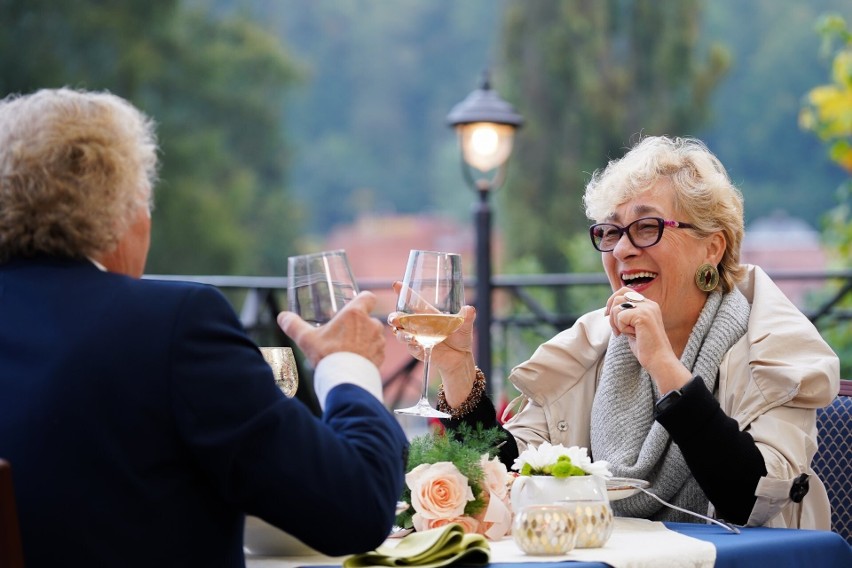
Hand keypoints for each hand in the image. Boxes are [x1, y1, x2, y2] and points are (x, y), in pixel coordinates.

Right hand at [277, 291, 384, 367]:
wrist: (345, 381)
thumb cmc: (327, 356)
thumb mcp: (306, 339)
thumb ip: (294, 326)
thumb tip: (282, 316)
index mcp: (355, 314)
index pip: (368, 297)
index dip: (362, 300)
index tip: (354, 307)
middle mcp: (371, 324)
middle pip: (368, 317)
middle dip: (358, 324)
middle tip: (344, 334)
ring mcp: (378, 340)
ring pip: (374, 334)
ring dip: (365, 338)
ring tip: (349, 349)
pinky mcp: (382, 355)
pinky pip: (377, 350)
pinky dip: (370, 353)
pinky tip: (357, 360)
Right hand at [388, 281, 477, 406]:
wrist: (460, 358)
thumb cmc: (461, 338)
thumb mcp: (464, 326)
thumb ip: (466, 318)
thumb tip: (469, 309)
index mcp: (428, 314)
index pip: (413, 301)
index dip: (404, 293)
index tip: (396, 285)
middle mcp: (419, 325)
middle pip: (400, 318)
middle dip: (394, 317)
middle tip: (394, 319)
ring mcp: (417, 337)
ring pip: (401, 333)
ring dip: (401, 334)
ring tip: (407, 335)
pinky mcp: (419, 350)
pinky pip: (411, 347)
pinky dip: (411, 345)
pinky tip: (415, 343)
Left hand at [604, 288, 689, 392]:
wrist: (658, 360)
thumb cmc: (646, 347)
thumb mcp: (634, 327)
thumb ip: (627, 316)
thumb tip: (610, 309)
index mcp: (649, 305)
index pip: (625, 291)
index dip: (612, 300)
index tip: (607, 315)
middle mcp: (649, 303)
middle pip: (619, 295)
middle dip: (611, 311)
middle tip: (615, 328)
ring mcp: (646, 308)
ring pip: (617, 306)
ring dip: (616, 322)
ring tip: (626, 333)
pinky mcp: (642, 315)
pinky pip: (620, 317)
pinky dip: (621, 328)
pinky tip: (632, 336)